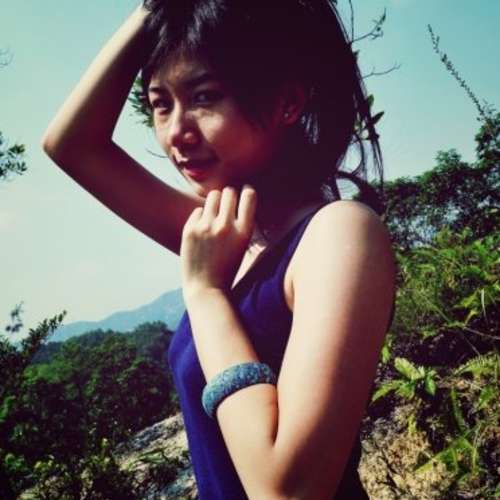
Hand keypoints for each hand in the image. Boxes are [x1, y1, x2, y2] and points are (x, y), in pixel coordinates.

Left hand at [180, 184, 256, 300]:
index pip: (249, 196)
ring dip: (215, 202)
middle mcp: (226, 226)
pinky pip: (198, 210)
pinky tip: (202, 230)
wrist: (206, 289)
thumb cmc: (227, 268)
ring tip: (214, 214)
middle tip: (227, 205)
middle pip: (229, 192)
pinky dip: (201, 217)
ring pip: (213, 196)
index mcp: (243, 232)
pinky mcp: (190, 229)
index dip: (247, 190)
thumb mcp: (242, 246)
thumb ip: (240, 223)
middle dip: (229, 196)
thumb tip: (237, 196)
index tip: (244, 192)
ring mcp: (206, 227)